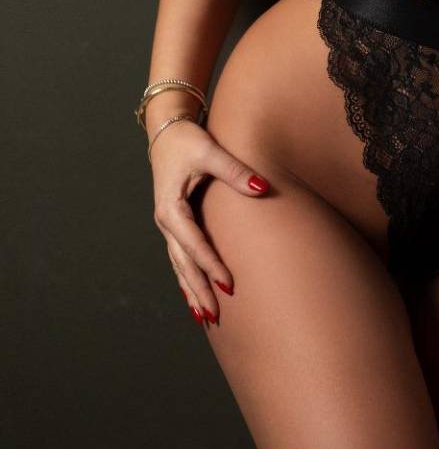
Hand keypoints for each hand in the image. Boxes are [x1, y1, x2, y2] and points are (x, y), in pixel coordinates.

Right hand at [150, 117, 270, 325]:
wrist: (166, 131)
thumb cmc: (187, 141)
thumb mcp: (210, 152)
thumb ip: (235, 171)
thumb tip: (262, 188)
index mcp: (171, 208)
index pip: (193, 244)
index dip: (211, 265)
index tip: (229, 284)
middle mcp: (166, 221)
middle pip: (183, 264)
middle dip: (198, 290)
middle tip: (214, 316)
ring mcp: (168, 225)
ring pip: (179, 265)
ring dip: (191, 290)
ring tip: (205, 316)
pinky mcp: (175, 223)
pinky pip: (180, 257)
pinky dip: (187, 277)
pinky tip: (195, 295)